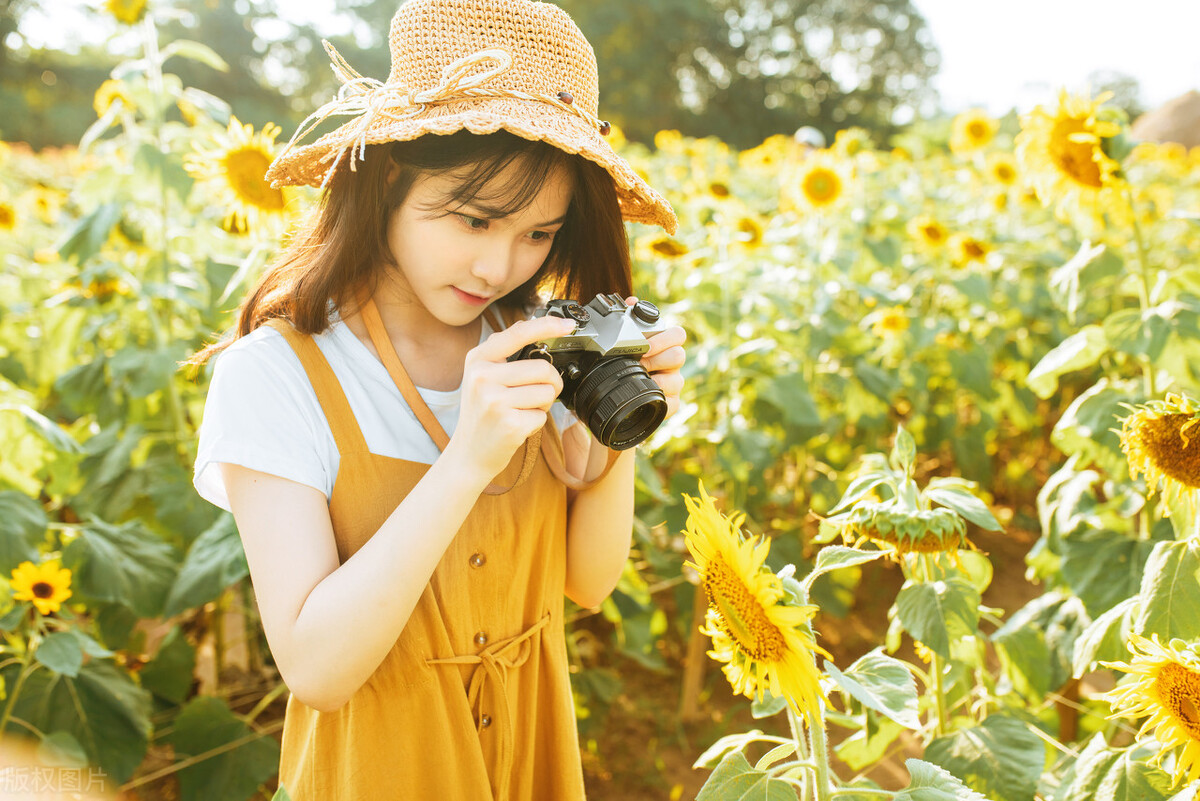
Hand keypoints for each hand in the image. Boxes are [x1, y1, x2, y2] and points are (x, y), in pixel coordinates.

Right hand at [446, 314, 576, 481]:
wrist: (468, 453)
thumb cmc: (482, 412)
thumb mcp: (481, 376)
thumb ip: (503, 351)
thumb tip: (533, 324)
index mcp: (478, 359)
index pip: (518, 334)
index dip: (547, 326)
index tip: (568, 325)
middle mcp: (483, 377)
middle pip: (543, 368)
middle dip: (550, 383)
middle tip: (536, 394)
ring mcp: (495, 401)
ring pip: (547, 392)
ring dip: (543, 404)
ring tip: (521, 410)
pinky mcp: (509, 424)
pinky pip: (542, 416)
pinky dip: (536, 422)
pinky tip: (518, 425)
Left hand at [627, 296, 686, 418]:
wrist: (614, 391)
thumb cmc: (623, 361)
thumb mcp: (622, 339)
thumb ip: (628, 318)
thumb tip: (631, 300)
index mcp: (664, 344)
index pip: (678, 334)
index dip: (664, 339)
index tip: (645, 345)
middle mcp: (672, 362)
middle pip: (679, 356)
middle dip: (657, 360)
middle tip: (640, 364)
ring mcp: (674, 382)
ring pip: (678, 381)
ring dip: (658, 381)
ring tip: (641, 381)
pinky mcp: (671, 403)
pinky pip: (673, 404)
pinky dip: (661, 403)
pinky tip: (647, 399)